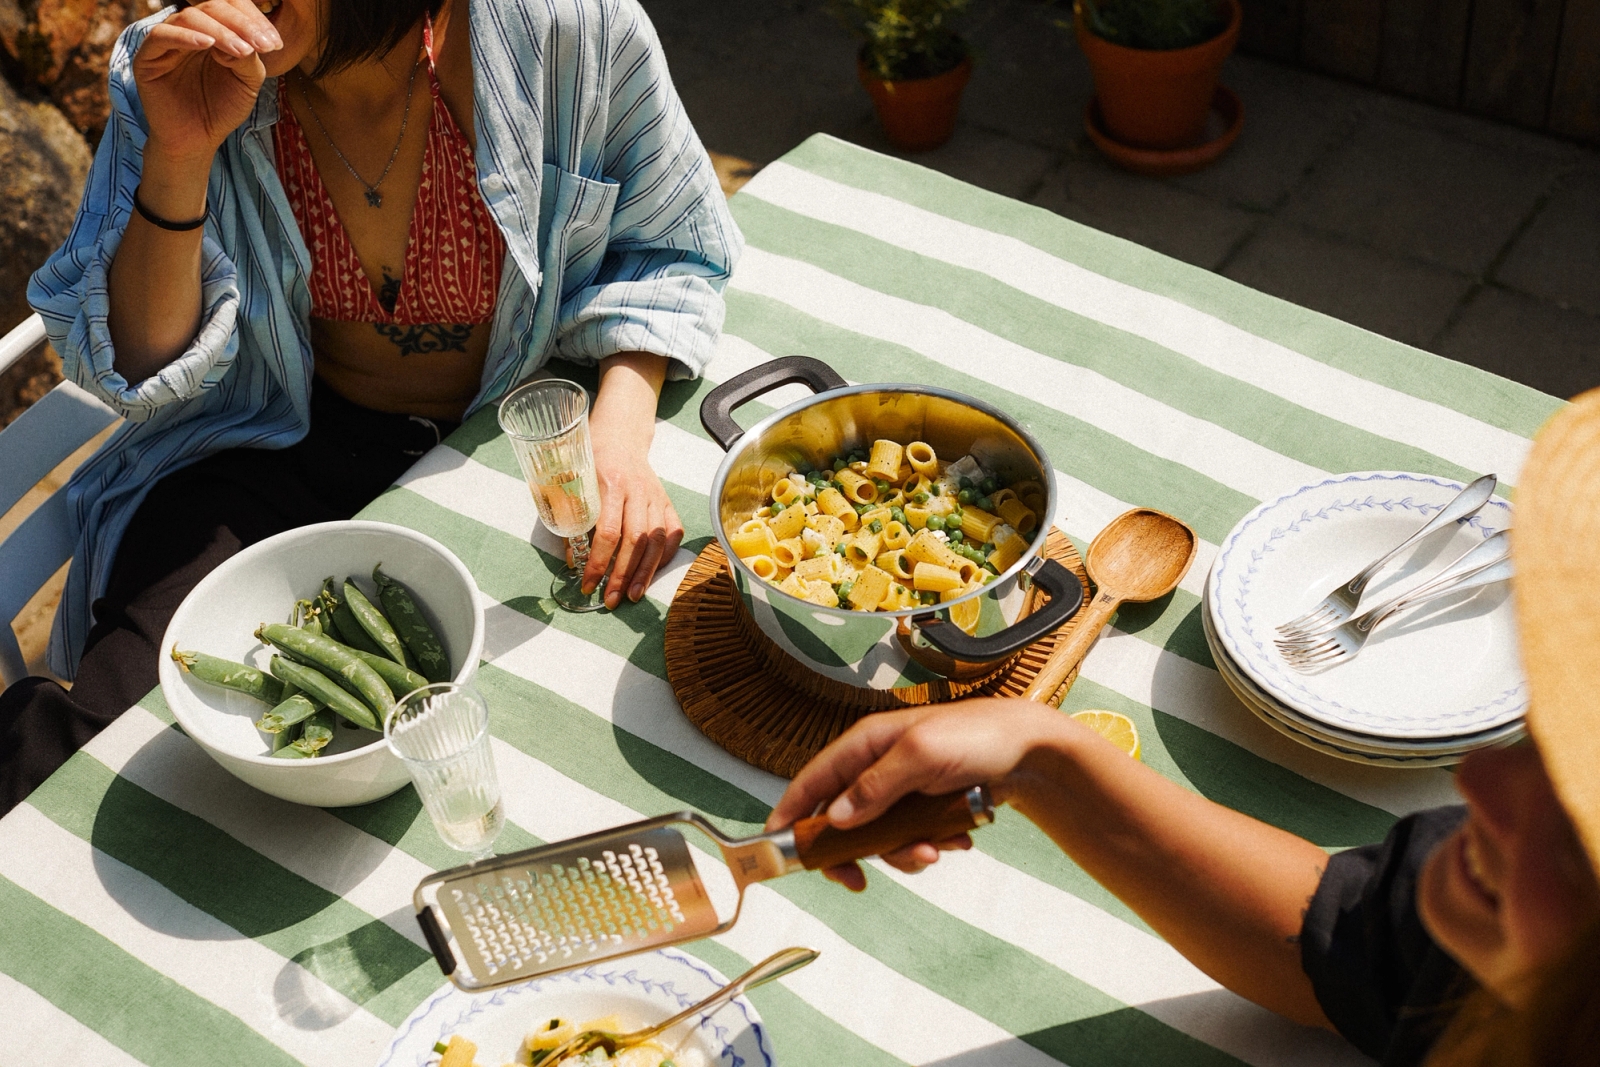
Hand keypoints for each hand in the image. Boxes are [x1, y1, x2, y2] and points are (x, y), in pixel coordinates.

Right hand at [133, 0, 282, 163]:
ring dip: (220, 31)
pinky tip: (207, 45)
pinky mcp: (147, 57)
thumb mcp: (247, 81)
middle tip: (262, 44)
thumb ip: (249, 57)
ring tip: (241, 50)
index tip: (275, 43)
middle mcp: (189, 30)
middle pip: (213, 7)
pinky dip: (186, 36)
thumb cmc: (222, 109)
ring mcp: (167, 41)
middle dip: (241, 24)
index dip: (253, 18)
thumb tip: (242, 39)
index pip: (231, 7)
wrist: (197, 139)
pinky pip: (161, 35)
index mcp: (214, 31)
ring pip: (189, 17)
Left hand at [583, 437, 684, 607]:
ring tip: (632, 595)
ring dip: (645, 572)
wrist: (620, 437)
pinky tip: (651, 573)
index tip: (589, 584)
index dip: (599, 562)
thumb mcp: (573, 484)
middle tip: (611, 599)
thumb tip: (573, 562)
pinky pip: (672, 533)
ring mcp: (656, 496)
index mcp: (611, 484)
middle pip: (636, 540)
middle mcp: (638, 490)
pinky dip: (664, 556)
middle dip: (623, 574)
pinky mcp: (667, 501)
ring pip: (657, 540)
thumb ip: (572, 522)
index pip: (608, 532)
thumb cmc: (591, 461)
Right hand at [765, 698, 1069, 890]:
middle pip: (840, 819)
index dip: (791, 812)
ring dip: (902, 851)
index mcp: (867, 743)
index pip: (813, 779)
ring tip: (936, 848)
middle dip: (855, 850)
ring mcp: (902, 789)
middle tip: (858, 879)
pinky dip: (930, 845)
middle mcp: (878, 766)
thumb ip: (875, 787)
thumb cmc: (978, 736)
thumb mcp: (921, 755)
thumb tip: (836, 818)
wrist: (1032, 751)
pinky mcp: (925, 807)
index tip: (775, 847)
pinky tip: (957, 839)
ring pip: (878, 836)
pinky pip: (910, 839)